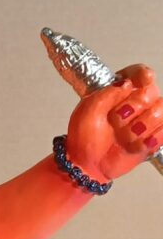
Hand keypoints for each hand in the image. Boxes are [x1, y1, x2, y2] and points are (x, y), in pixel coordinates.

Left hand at [66, 64, 162, 181]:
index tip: (143, 81)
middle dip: (134, 108)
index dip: (144, 75)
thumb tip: (127, 83)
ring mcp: (147, 119)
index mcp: (119, 90)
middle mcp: (136, 101)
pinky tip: (135, 146)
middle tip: (116, 122)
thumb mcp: (88, 111)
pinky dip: (150, 140)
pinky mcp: (154, 137)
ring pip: (161, 111)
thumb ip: (106, 94)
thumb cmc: (84, 137)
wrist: (88, 165)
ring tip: (124, 138)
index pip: (138, 73)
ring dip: (140, 128)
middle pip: (151, 92)